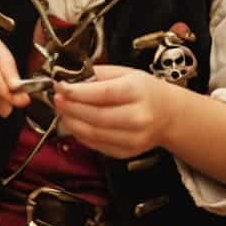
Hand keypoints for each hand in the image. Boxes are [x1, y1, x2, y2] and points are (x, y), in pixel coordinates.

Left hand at [53, 64, 174, 158]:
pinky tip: (75, 124)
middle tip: (57, 99)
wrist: (168, 115)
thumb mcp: (126, 73)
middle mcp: (137, 117)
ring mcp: (133, 138)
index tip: (59, 86)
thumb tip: (70, 77)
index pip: (102, 93)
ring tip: (63, 112)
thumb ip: (98, 74)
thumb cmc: (145, 92)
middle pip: (95, 116)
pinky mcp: (126, 152)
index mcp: (137, 92)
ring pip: (93, 134)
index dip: (76, 92)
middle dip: (70, 108)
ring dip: (71, 123)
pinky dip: (80, 135)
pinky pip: (96, 145)